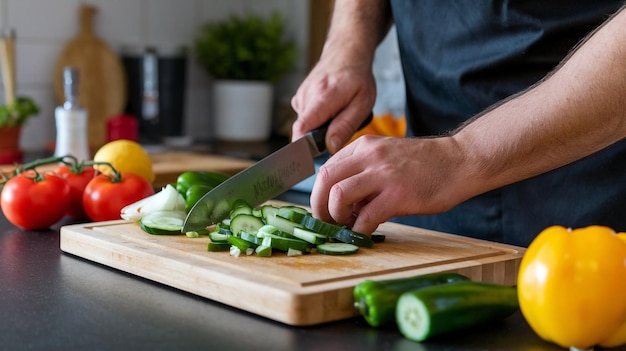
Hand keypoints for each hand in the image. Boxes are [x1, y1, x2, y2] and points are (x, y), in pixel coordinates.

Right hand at [291, 58, 375, 153]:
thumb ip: (345, 126)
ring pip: (305, 125)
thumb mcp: (362, 103)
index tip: (312, 159)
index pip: (302, 128)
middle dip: (318, 140)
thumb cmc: (358, 78)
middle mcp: (306, 95)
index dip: (303, 147)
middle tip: (338, 131)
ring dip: (319, 128)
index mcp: (322, 97)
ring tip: (336, 115)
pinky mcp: (299, 98)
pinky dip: (316, 120)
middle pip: (304, 131)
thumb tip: (330, 148)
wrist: (347, 53)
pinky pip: (305, 118)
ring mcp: (300, 96)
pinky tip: (329, 109)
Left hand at [310, 135, 470, 233]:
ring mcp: (383, 175)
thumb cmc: (425, 164)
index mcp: (364, 146)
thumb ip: (363, 171)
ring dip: (336, 217)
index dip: (319, 193)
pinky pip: (365, 216)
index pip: (326, 168)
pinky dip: (359, 229)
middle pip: (325, 180)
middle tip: (326, 222)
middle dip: (319, 206)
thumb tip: (341, 201)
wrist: (459, 161)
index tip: (324, 209)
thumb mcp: (386, 156)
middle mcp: (369, 156)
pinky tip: (365, 232)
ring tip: (347, 225)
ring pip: (338, 196)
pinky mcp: (398, 195)